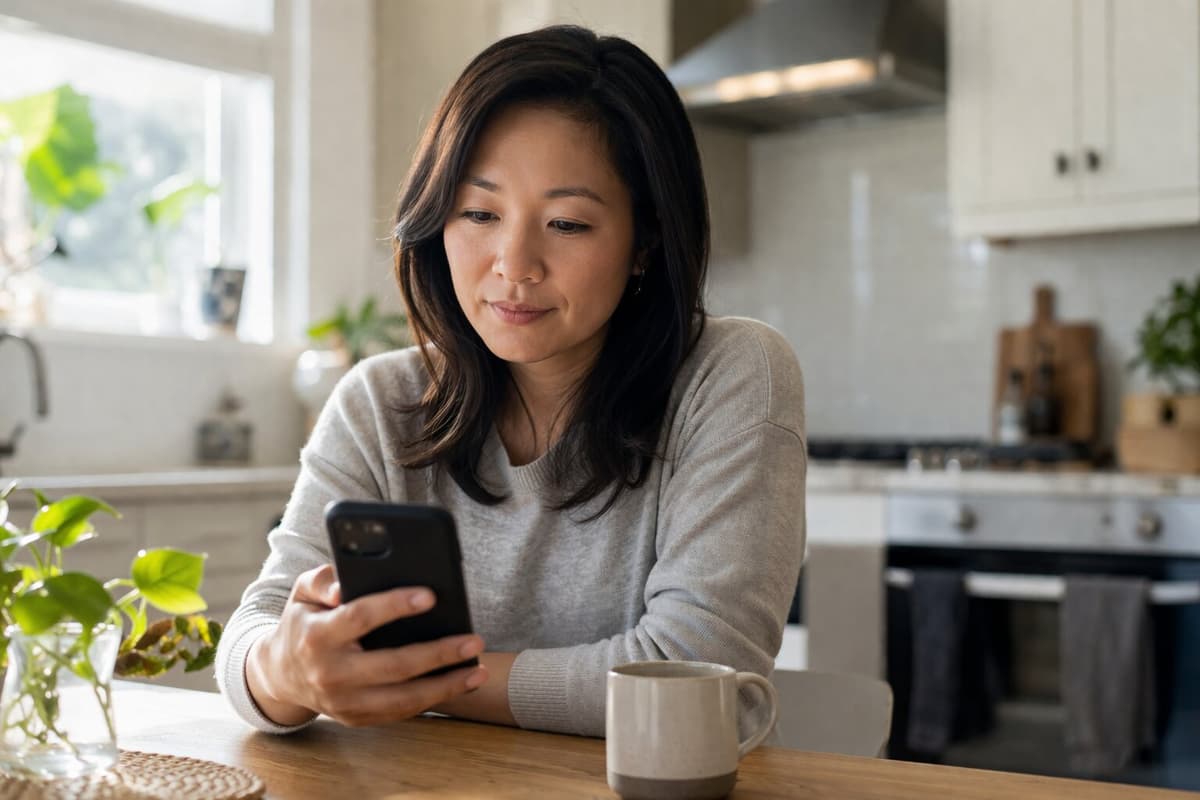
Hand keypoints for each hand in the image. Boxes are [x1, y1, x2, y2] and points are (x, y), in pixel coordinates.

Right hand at [246, 564, 487, 726]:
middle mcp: (330, 673)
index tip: (430, 596)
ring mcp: (344, 702)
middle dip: (438, 653)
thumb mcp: (302, 593)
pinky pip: (401, 712)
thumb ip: (322, 579)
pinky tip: (460, 684)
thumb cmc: (303, 623)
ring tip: (478, 669)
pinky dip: (434, 700)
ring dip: (446, 686)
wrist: (279, 675)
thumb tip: (345, 584)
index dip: (394, 606)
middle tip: (474, 640)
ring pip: (403, 698)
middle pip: (393, 665)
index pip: (359, 618)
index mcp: (317, 636)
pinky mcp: (356, 718)